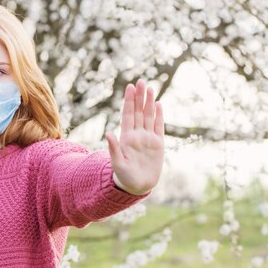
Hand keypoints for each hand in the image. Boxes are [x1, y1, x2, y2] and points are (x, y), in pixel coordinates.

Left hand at [106, 78, 164, 194]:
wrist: (137, 186)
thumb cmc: (124, 177)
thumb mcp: (118, 163)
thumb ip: (114, 148)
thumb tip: (108, 133)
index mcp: (127, 137)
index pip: (128, 115)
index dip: (129, 101)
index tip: (130, 87)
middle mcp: (137, 135)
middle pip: (139, 112)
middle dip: (140, 97)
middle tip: (141, 81)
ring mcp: (148, 139)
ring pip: (149, 116)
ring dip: (149, 102)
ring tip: (150, 88)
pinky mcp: (158, 145)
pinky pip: (159, 127)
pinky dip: (159, 116)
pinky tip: (158, 104)